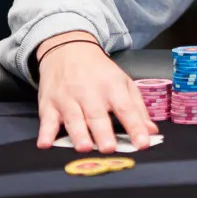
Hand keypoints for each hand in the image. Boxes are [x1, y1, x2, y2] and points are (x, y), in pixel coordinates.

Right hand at [36, 35, 156, 152]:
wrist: (68, 49)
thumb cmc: (99, 72)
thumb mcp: (123, 83)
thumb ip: (137, 109)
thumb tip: (151, 132)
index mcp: (113, 88)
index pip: (126, 109)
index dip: (135, 127)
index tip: (143, 143)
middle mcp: (90, 93)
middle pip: (98, 115)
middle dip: (103, 133)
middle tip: (109, 149)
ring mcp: (68, 98)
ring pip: (73, 119)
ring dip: (78, 134)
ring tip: (84, 148)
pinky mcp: (49, 104)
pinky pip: (47, 120)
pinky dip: (45, 133)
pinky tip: (45, 144)